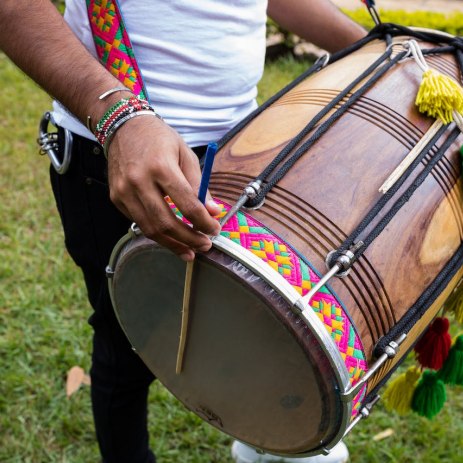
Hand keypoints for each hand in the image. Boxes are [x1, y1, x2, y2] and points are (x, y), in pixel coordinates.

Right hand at [107, 114, 221, 260]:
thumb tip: (213, 212)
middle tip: (204, 245)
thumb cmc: (159, 139)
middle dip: (189, 239)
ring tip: (189, 251)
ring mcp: (124, 191)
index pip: (187, 204)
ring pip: (150, 229)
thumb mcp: (185, 155)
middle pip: (166, 223)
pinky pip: (139, 222)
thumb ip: (199, 185)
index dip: (203, 222)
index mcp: (161, 167)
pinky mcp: (116, 198)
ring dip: (172, 244)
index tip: (214, 230)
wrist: (123, 127)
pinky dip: (157, 233)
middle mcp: (139, 181)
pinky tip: (171, 236)